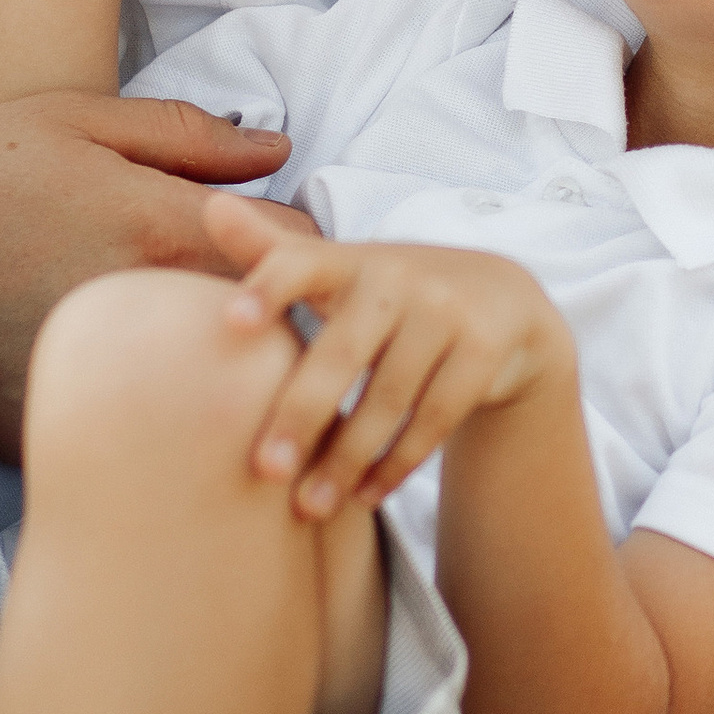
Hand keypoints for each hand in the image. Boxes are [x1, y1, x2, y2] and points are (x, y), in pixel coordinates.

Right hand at [0, 93, 288, 452]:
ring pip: (221, 388)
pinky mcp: (69, 420)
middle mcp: (150, 307)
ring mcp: (112, 373)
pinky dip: (158, 410)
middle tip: (250, 297)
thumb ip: (185, 136)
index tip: (281, 245)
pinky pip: (147, 427)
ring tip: (192, 341)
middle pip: (277, 329)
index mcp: (162, 227)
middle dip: (283, 314)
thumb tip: (277, 147)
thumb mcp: (73, 121)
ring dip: (227, 367)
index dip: (305, 245)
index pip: (299, 249)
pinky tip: (136, 387)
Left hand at [204, 191, 571, 518]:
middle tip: (264, 471)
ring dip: (348, 458)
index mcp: (348, 261)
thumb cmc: (390, 293)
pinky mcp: (482, 354)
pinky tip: (364, 496)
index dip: (268, 287)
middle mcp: (398, 280)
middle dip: (302, 414)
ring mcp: (446, 315)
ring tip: (310, 506)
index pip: (301, 263)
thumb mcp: (337, 270)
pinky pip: (434, 420)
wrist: (502, 300)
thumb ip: (271, 252)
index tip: (230, 323)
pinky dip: (397, 464)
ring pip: (389, 399)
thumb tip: (210, 207)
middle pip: (342, 354)